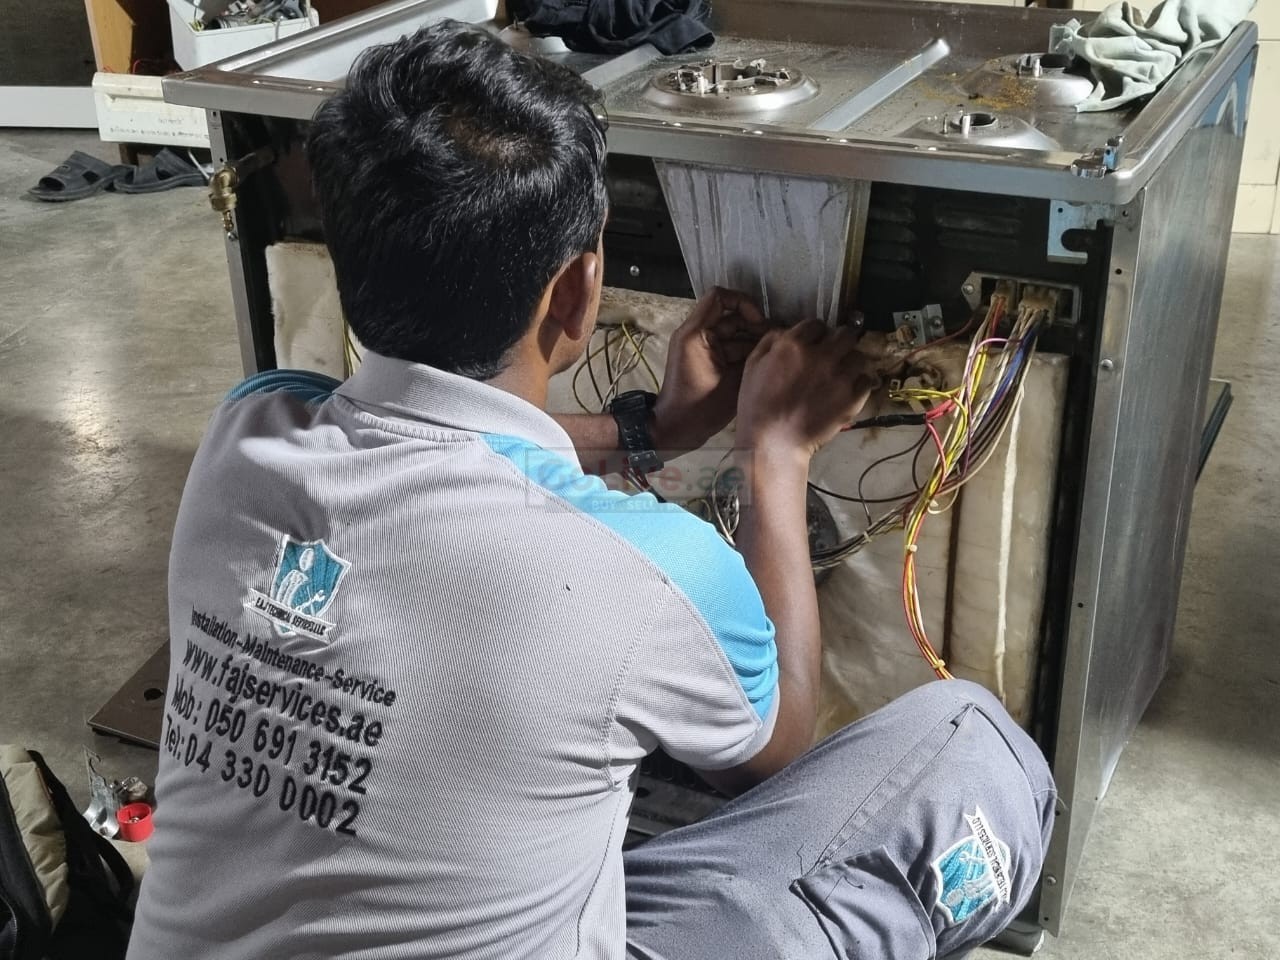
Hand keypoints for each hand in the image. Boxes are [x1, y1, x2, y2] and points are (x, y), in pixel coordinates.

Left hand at [650, 288, 768, 452]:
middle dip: (756, 326)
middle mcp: (697, 334)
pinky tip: (764, 362)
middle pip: (732, 316)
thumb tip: (773, 336)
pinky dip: (745, 351)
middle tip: (776, 341)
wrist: (679, 429)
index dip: (744, 304)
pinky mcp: (707, 359)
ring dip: (754, 339)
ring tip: (775, 352)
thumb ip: (752, 354)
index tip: (759, 324)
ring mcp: (701, 346)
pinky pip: (729, 346)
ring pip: (734, 332)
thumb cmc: (702, 407)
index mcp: (696, 333)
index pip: (721, 297)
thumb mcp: (732, 381)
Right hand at [736, 320, 878, 458]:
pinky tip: (845, 392)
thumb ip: (771, 341)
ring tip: (840, 376)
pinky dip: (858, 384)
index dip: (814, 333)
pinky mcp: (853, 398)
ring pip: (859, 357)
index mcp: (794, 344)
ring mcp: (840, 377)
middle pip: (846, 334)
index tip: (812, 344)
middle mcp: (822, 355)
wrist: (774, 443)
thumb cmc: (756, 406)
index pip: (816, 324)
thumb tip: (787, 331)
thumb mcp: (752, 366)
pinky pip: (866, 381)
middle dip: (839, 341)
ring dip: (850, 363)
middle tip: (832, 355)